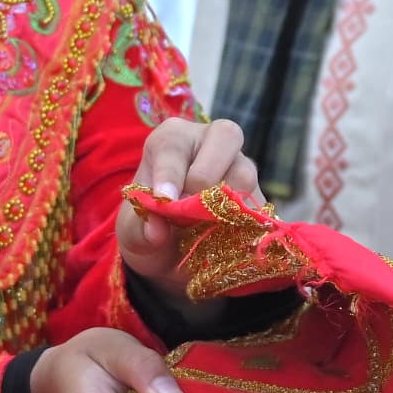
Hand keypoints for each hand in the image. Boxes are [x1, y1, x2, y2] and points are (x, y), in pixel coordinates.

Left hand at [121, 113, 267, 297]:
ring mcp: (240, 167)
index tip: (165, 200)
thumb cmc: (149, 230)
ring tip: (203, 230)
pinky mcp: (257, 197)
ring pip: (245, 173)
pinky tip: (225, 240)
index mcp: (172, 140)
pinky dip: (243, 224)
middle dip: (206, 175)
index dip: (170, 171)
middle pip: (225, 136)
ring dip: (225, 204)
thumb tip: (157, 230)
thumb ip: (139, 229)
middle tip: (189, 209)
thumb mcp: (132, 232)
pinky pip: (259, 205)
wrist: (173, 256)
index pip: (173, 143)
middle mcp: (210, 143)